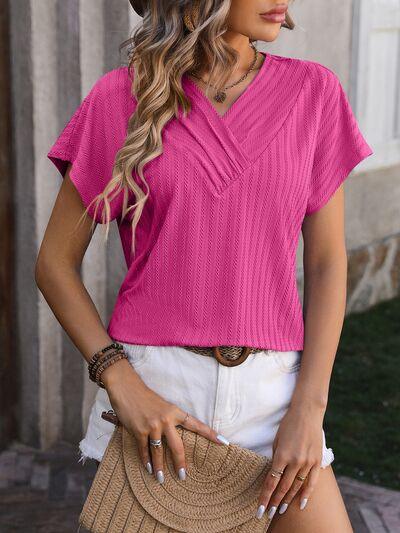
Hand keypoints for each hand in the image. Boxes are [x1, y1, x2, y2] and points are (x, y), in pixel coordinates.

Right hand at [100, 358, 228, 482]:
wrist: (127, 388)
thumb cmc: (145, 396)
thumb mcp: (163, 405)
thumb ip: (169, 418)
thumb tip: (173, 434)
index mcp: (175, 412)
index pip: (196, 424)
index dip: (210, 434)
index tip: (223, 442)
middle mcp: (166, 420)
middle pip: (178, 446)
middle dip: (180, 463)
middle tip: (183, 476)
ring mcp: (153, 426)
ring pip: (159, 452)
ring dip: (159, 467)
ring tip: (160, 478)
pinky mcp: (139, 431)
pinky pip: (144, 450)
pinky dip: (145, 460)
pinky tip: (147, 468)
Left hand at [256, 401, 324, 520]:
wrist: (307, 413)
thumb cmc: (288, 424)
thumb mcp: (277, 440)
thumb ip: (276, 458)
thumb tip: (274, 474)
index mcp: (281, 455)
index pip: (271, 481)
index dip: (265, 496)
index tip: (260, 507)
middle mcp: (295, 461)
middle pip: (283, 487)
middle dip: (274, 501)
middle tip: (268, 513)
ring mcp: (307, 462)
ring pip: (296, 486)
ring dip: (288, 500)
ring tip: (280, 510)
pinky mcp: (316, 461)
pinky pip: (311, 482)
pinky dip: (306, 494)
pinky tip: (300, 504)